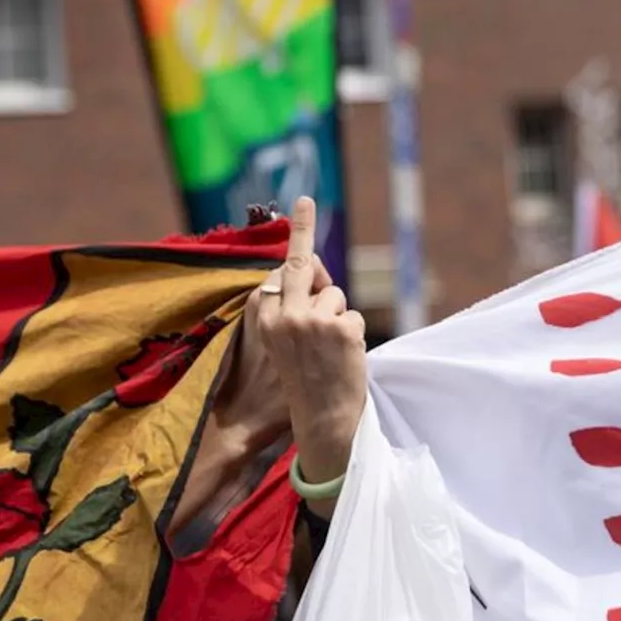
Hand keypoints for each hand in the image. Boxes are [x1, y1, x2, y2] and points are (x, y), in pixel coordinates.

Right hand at [250, 197, 366, 517]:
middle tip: (305, 199)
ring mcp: (313, 320)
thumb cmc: (306, 381)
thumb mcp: (290, 342)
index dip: (294, 255)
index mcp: (267, 320)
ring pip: (336, 296)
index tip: (296, 211)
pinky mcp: (341, 327)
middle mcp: (286, 316)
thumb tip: (314, 262)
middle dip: (302, 228)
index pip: (281, 275)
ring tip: (331, 352)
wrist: (322, 420)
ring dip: (339, 319)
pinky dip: (354, 336)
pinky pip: (354, 317)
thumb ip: (298, 304)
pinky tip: (344, 359)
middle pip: (299, 264)